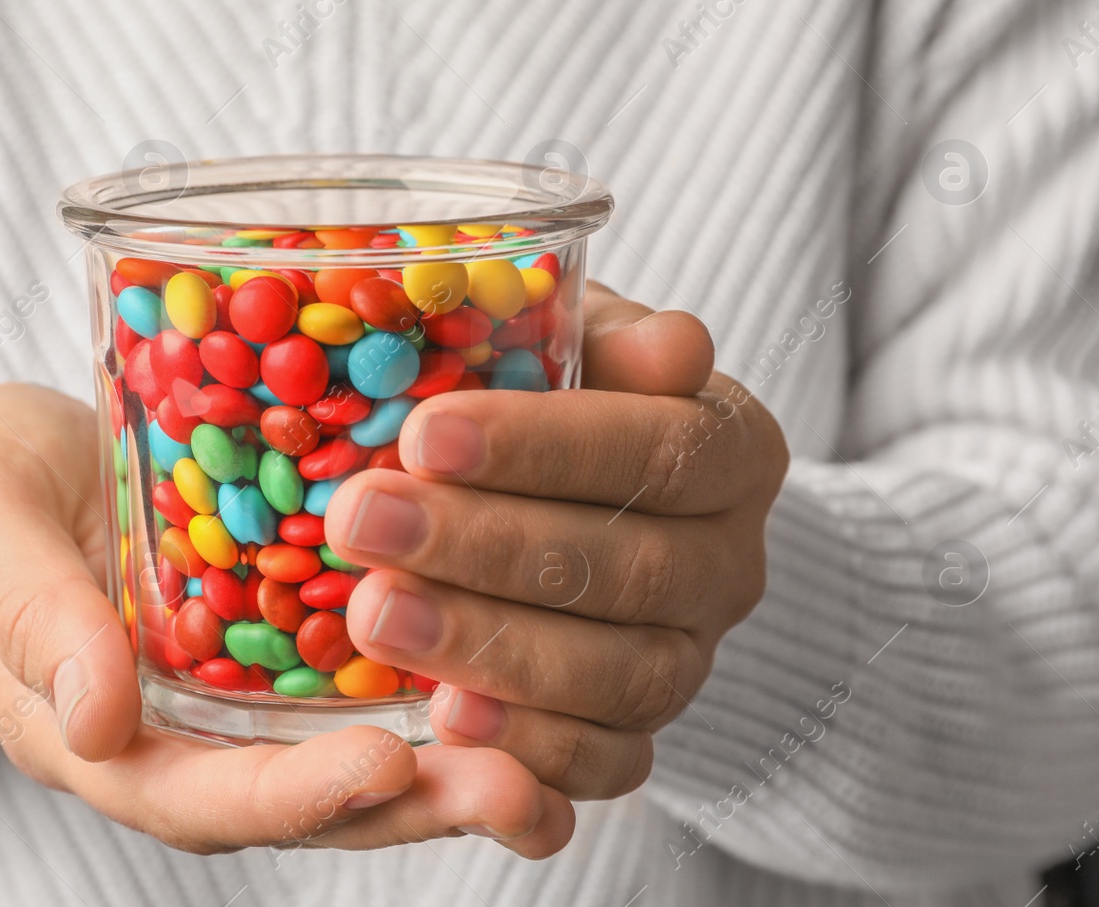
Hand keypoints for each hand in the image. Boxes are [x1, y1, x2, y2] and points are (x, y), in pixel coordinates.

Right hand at [0, 383, 574, 855]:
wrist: (10, 466)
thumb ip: (30, 615)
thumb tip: (96, 719)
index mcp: (107, 736)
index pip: (204, 797)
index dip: (295, 795)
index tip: (383, 767)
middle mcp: (195, 735)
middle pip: (314, 797)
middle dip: (419, 805)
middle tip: (522, 790)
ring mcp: (251, 691)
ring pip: (366, 749)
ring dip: (460, 760)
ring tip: (556, 757)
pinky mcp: (293, 631)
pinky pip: (376, 674)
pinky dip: (451, 679)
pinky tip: (532, 658)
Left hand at [323, 285, 786, 799]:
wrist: (575, 498)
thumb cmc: (554, 391)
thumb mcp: (576, 336)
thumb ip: (610, 337)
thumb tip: (674, 346)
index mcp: (736, 451)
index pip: (663, 449)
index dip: (545, 446)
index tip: (426, 433)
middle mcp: (731, 564)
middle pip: (632, 567)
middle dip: (486, 547)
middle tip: (363, 520)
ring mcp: (692, 660)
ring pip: (619, 674)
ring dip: (489, 648)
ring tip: (374, 612)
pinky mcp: (642, 737)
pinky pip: (606, 763)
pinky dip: (528, 747)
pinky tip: (442, 719)